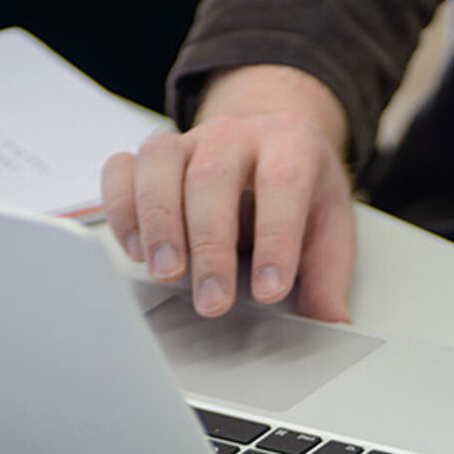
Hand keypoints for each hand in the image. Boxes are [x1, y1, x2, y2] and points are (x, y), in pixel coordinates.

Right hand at [100, 65, 355, 320]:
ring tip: (166, 274)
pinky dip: (121, 210)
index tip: (269, 292)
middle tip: (211, 301)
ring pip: (160, 163)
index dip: (276, 239)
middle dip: (209, 244)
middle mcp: (235, 133)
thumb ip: (328, 274)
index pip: (283, 182)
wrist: (271, 145)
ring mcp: (188, 140)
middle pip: (212, 176)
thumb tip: (331, 320)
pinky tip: (137, 250)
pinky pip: (122, 170)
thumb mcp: (329, 227)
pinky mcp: (151, 156)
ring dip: (158, 222)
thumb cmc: (300, 190)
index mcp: (291, 142)